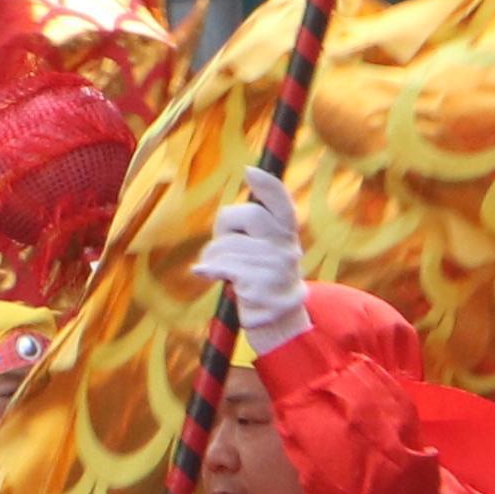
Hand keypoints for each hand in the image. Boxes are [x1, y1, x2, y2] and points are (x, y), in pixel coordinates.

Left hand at [198, 169, 311, 350]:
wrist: (279, 323)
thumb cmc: (263, 279)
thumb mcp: (267, 250)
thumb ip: (255, 230)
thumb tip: (227, 217)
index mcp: (287, 235)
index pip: (281, 203)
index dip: (267, 185)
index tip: (249, 171)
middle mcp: (286, 248)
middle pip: (250, 215)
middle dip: (226, 224)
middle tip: (219, 242)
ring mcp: (276, 267)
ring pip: (229, 244)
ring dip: (212, 256)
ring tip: (216, 270)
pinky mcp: (260, 287)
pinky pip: (223, 267)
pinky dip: (209, 270)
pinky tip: (207, 275)